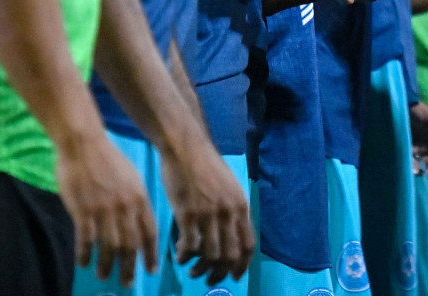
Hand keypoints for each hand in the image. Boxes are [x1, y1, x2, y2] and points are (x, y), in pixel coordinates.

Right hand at [55, 130, 158, 287]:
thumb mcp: (132, 179)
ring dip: (107, 265)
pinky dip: (85, 254)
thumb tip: (140, 224)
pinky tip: (83, 263)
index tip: (151, 270)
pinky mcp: (83, 210)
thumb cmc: (109, 160)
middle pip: (130, 245)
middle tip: (127, 284)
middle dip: (129, 268)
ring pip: (108, 247)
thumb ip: (136, 202)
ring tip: (104, 275)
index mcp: (140, 199)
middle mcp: (125, 207)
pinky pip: (85, 240)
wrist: (85, 144)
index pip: (150, 233)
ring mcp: (104, 210)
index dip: (151, 254)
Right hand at [160, 135, 254, 284]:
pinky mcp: (187, 213)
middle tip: (208, 279)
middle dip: (219, 273)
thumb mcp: (228, 187)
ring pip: (210, 255)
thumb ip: (232, 209)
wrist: (186, 147)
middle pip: (230, 255)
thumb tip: (232, 233)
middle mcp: (228, 212)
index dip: (242, 266)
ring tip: (192, 270)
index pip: (248, 245)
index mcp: (240, 206)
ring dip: (200, 268)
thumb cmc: (205, 165)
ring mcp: (208, 214)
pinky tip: (179, 255)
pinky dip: (184, 256)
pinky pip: (189, 246)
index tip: (233, 276)